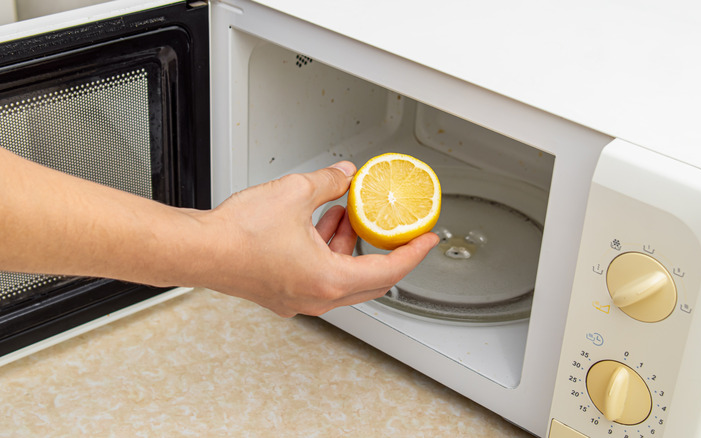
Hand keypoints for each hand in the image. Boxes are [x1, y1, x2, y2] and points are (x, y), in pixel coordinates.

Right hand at [190, 162, 438, 316]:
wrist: (199, 250)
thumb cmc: (238, 234)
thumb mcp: (295, 193)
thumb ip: (329, 183)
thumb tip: (345, 176)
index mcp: (328, 280)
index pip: (389, 271)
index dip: (413, 253)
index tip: (427, 241)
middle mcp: (316, 297)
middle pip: (370, 279)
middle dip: (384, 250)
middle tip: (396, 230)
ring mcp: (298, 298)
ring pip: (342, 275)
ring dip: (351, 245)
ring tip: (347, 212)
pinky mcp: (282, 293)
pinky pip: (319, 275)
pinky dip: (328, 251)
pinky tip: (320, 223)